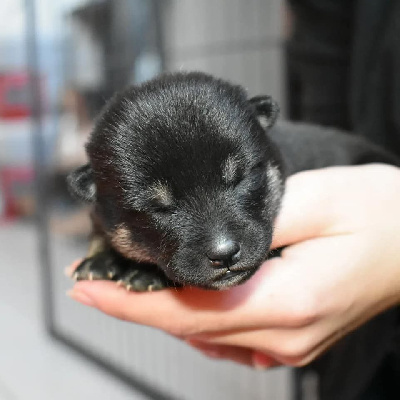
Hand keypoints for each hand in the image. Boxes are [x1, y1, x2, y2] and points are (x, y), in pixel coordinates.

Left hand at [67, 164, 399, 368]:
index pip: (189, 310)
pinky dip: (195, 316)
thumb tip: (205, 240)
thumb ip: (255, 224)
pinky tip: (183, 295)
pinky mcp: (291, 336)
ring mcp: (288, 341)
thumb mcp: (317, 199)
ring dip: (165, 309)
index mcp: (289, 299)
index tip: (88, 291)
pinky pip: (226, 335)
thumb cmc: (378, 214)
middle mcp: (285, 333)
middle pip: (190, 326)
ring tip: (131, 282)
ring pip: (205, 333)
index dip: (132, 303)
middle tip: (98, 279)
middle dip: (138, 304)